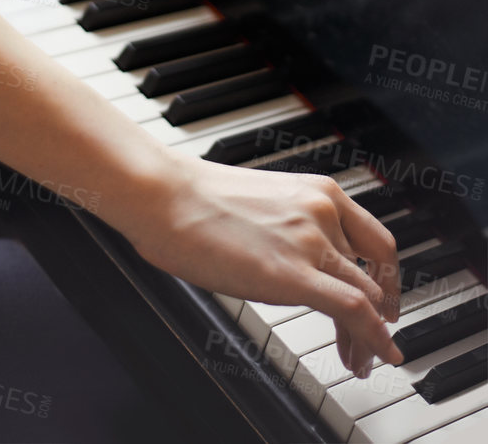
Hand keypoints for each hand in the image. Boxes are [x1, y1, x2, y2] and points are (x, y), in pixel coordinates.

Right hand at [120, 151, 403, 377]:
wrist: (163, 193)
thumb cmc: (191, 196)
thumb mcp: (260, 202)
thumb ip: (287, 225)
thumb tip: (286, 257)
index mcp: (317, 191)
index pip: (375, 240)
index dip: (387, 277)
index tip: (384, 300)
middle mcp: (323, 213)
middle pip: (375, 274)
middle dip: (380, 312)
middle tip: (373, 339)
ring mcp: (311, 242)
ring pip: (367, 298)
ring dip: (371, 336)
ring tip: (360, 359)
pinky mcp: (294, 274)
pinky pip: (354, 311)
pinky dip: (374, 338)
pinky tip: (376, 356)